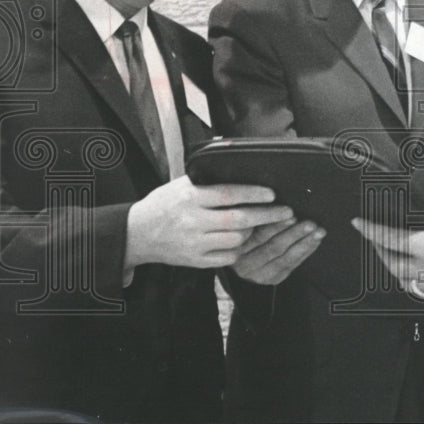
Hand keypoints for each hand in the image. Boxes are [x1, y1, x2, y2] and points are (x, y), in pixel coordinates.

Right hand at [125, 176, 292, 270]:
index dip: (253, 194)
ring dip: (252, 232)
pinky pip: (227, 258)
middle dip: (267, 215)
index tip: (272, 193)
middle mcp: (193, 221)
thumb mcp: (182, 184)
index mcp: (190, 198)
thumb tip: (236, 162)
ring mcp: (194, 244)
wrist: (137, 233)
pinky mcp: (195, 261)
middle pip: (238, 220)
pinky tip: (242, 240)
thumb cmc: (164, 204)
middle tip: (285, 212)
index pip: (228, 194)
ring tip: (259, 224)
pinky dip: (239, 249)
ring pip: (236, 240)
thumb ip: (208, 177)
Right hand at [232, 218, 325, 284]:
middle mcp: (246, 265)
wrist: (242, 261)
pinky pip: (293, 265)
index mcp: (237, 248)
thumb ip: (256, 219)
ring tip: (319, 232)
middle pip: (274, 248)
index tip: (291, 214)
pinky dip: (306, 251)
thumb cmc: (245, 235)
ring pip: (286, 258)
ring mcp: (260, 275)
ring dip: (305, 243)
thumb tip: (278, 205)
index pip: (258, 236)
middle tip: (311, 223)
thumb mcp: (245, 226)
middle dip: (295, 234)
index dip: (277, 225)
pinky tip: (315, 241)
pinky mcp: (273, 280)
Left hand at [352, 199, 423, 297]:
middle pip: (391, 265)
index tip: (358, 223)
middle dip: (379, 252)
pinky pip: (421, 286)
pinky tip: (417, 271)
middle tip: (373, 240)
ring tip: (392, 256)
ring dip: (394, 266)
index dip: (371, 231)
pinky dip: (412, 276)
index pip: (390, 239)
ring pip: (404, 278)